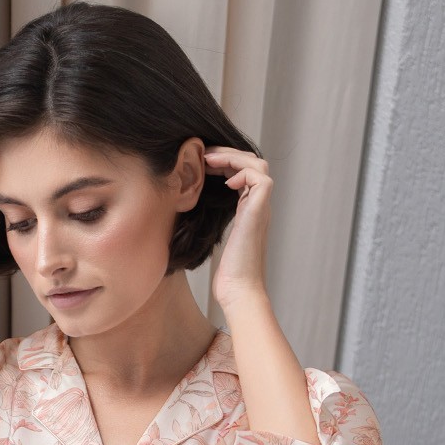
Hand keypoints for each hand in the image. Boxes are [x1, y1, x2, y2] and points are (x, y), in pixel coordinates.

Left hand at [202, 146, 271, 310]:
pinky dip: (242, 173)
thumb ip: (208, 220)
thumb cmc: (225, 274)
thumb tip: (184, 207)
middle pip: (251, 162)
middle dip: (227, 153)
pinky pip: (259, 177)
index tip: (201, 162)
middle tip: (203, 153)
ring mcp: (261, 208)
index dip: (224, 162)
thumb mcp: (211, 238)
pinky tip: (225, 183)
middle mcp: (257, 206)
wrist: (238, 291)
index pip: (242, 172)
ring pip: (257, 164)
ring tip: (209, 160)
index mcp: (248, 209)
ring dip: (233, 157)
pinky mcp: (259, 212)